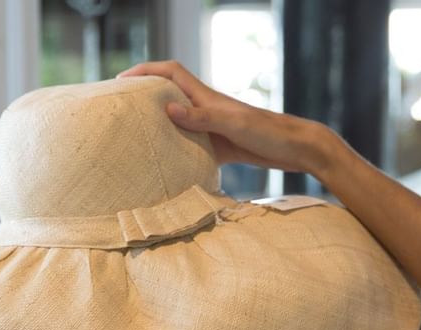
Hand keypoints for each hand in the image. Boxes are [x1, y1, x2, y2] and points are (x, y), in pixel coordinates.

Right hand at [117, 60, 332, 174]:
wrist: (299, 149)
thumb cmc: (270, 132)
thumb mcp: (234, 124)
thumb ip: (202, 117)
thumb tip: (167, 108)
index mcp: (207, 97)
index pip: (170, 73)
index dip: (145, 71)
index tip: (121, 79)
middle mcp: (208, 109)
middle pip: (170, 96)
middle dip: (146, 98)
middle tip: (121, 110)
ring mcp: (215, 129)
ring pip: (180, 123)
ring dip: (161, 127)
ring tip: (137, 139)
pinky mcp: (224, 147)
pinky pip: (195, 148)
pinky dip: (181, 154)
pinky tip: (169, 167)